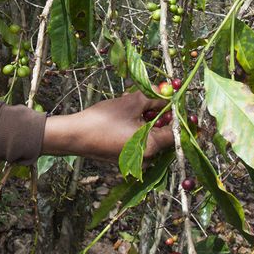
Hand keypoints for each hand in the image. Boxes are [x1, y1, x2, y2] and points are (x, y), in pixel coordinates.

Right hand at [41, 92, 174, 161]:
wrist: (74, 136)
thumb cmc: (103, 120)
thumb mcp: (131, 103)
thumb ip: (154, 97)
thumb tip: (167, 93)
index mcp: (151, 146)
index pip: (176, 132)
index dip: (178, 115)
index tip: (176, 101)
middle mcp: (146, 158)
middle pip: (164, 134)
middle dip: (162, 115)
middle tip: (156, 98)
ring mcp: (135, 160)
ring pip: (151, 136)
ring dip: (149, 120)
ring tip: (139, 104)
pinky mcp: (125, 157)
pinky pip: (139, 141)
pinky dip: (139, 128)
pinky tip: (129, 115)